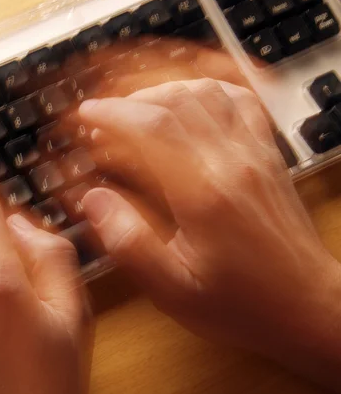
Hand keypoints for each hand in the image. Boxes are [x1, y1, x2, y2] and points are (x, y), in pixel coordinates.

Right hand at [78, 79, 340, 389]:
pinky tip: (190, 97)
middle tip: (104, 113)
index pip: (151, 128)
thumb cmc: (241, 303)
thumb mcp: (172, 289)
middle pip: (176, 100)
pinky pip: (242, 100)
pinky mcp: (268, 155)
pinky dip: (210, 87)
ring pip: (208, 91)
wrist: (306, 307)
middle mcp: (232, 162)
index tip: (86, 115)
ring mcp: (255, 153)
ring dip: (165, 90)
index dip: (111, 114)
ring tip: (137, 107)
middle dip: (130, 98)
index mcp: (203, 193)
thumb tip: (93, 200)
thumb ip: (128, 242)